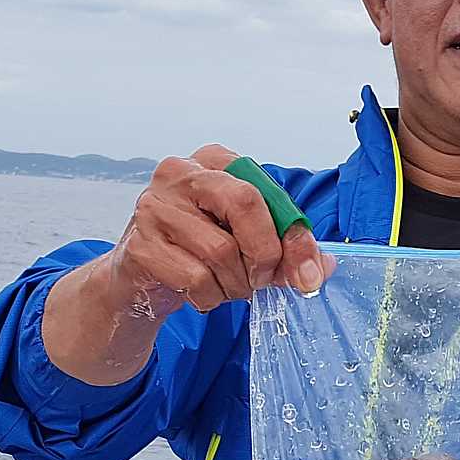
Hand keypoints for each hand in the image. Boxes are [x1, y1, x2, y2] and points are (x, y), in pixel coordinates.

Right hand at [109, 144, 327, 315]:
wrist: (138, 283)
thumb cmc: (197, 252)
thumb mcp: (246, 244)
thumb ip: (284, 250)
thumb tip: (321, 268)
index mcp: (214, 161)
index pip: (265, 190)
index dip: (293, 235)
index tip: (308, 273)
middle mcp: (180, 173)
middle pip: (244, 203)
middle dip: (265, 253)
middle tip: (262, 279)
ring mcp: (154, 207)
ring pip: (220, 250)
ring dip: (236, 284)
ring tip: (228, 288)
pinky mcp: (140, 245)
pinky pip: (195, 278)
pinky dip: (210, 298)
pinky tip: (202, 294)